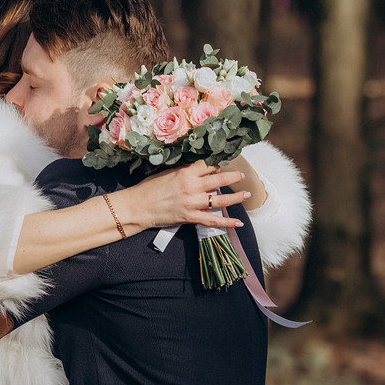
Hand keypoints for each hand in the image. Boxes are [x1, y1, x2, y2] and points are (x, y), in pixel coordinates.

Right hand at [114, 160, 247, 230]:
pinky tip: (238, 223)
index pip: (207, 165)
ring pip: (220, 199)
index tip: (226, 162)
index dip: (218, 163)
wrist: (138, 206)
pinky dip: (226, 222)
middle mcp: (191, 186)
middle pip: (218, 179)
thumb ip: (183, 171)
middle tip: (242, 176)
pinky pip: (212, 220)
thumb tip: (197, 170)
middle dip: (233, 177)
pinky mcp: (190, 217)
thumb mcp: (166, 173)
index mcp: (185, 172)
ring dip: (236, 197)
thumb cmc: (148, 188)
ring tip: (247, 194)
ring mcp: (192, 202)